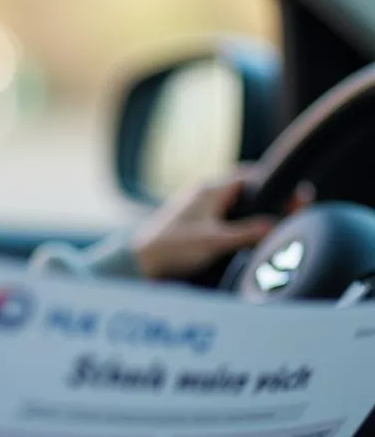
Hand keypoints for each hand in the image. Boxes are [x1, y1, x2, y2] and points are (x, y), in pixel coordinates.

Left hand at [132, 169, 314, 280]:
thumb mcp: (214, 240)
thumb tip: (277, 225)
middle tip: (293, 209)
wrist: (140, 260)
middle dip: (268, 198)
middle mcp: (205, 193)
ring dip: (253, 211)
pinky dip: (240, 222)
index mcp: (210, 190)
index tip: (296, 194)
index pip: (250, 175)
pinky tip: (249, 236)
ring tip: (277, 223)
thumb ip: (246, 232)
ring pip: (236, 203)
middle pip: (246, 189)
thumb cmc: (172, 247)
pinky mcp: (196, 221)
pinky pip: (225, 215)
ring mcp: (200, 206)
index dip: (274, 182)